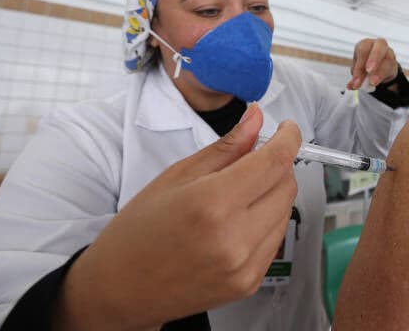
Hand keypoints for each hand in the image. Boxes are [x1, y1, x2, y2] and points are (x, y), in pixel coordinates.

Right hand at [54, 105, 299, 330]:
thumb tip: (256, 119)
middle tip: (254, 160)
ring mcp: (244, 265)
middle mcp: (233, 238)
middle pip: (286, 185)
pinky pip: (276, 239)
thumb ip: (226, 147)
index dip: (288, 139)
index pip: (274, 162)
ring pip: (286, 211)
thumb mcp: (176, 176)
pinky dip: (267, 221)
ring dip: (273, 193)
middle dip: (278, 165)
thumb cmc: (138, 231)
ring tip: (239, 194)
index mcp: (211, 204)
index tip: (287, 130)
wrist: (119, 289)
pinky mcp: (248, 283)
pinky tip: (240, 219)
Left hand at [347, 38, 398, 89]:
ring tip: (372, 82)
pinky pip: (391, 68)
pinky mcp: (394, 62)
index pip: (362, 51)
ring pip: (387, 60)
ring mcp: (388, 52)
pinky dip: (382, 76)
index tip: (356, 79)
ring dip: (379, 73)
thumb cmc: (366, 63)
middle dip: (374, 59)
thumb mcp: (359, 69)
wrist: (379, 66)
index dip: (359, 65)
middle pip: (378, 49)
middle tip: (368, 71)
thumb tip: (351, 86)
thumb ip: (356, 77)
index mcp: (365, 44)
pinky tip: (376, 82)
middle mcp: (378, 45)